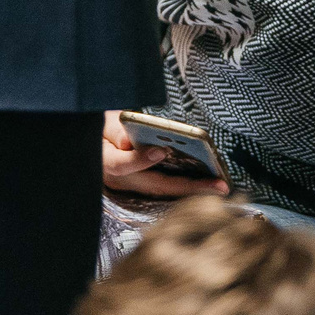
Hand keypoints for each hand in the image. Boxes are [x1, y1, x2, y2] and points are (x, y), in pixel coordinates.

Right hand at [101, 109, 227, 198]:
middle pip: (156, 186)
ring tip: (219, 186)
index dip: (141, 159)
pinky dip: (186, 186)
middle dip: (189, 187)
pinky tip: (208, 183)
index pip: (122, 165)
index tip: (160, 150)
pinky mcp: (143, 187)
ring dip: (193, 190)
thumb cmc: (101, 129)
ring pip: (164, 191)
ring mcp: (132, 188)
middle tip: (219, 185)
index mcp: (106, 162)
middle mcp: (120, 181)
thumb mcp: (102, 123)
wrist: (95, 144)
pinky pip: (167, 189)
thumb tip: (129, 141)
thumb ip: (115, 132)